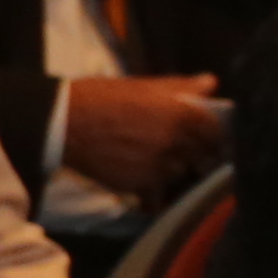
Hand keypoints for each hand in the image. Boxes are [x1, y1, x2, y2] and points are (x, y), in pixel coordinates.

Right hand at [58, 74, 229, 202]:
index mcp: (180, 115)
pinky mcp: (139, 185)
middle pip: (202, 155)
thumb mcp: (139, 86)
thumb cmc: (98, 97)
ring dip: (171, 169)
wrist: (60, 124)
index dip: (213, 133)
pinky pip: (156, 195)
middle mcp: (175, 143)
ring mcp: (158, 166)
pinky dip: (151, 192)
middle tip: (182, 149)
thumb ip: (179, 86)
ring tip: (153, 162)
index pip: (216, 131)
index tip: (207, 134)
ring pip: (179, 173)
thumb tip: (211, 82)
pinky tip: (140, 182)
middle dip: (195, 152)